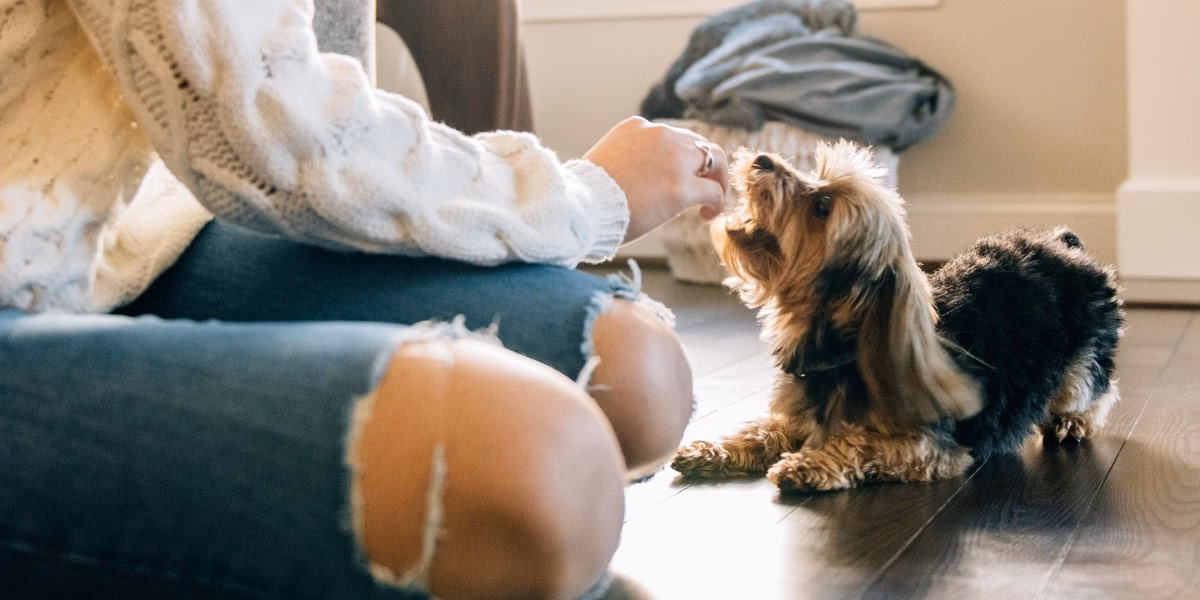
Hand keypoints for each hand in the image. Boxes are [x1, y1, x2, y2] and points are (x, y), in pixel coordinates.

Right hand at [584, 117, 728, 243]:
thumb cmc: (586, 195)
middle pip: (698, 144)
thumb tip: (643, 180)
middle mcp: (659, 135)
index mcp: (638, 126)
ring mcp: (673, 160)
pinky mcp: (681, 188)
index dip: (679, 158)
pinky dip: (717, 202)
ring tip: (711, 201)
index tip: (674, 178)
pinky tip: (706, 216)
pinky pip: (714, 191)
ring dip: (717, 180)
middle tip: (703, 189)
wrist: (578, 209)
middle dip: (703, 167)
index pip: (672, 136)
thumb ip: (630, 159)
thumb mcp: (608, 161)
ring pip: (715, 159)